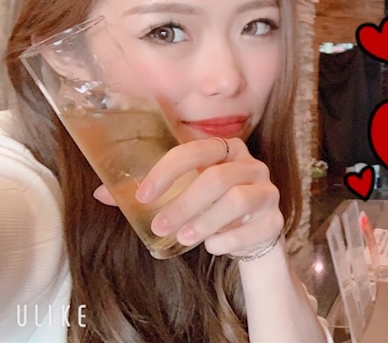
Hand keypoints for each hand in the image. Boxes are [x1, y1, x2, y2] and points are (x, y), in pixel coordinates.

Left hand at [93, 137, 283, 256]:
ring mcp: (268, 192)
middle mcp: (251, 165)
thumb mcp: (182, 195)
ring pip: (237, 200)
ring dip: (205, 221)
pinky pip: (253, 229)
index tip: (143, 196)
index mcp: (226, 150)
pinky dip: (228, 240)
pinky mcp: (276, 220)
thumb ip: (149, 193)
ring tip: (182, 239)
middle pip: (216, 178)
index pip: (195, 149)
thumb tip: (101, 194)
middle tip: (159, 226)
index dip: (167, 171)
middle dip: (183, 203)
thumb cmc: (211, 207)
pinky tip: (212, 246)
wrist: (252, 235)